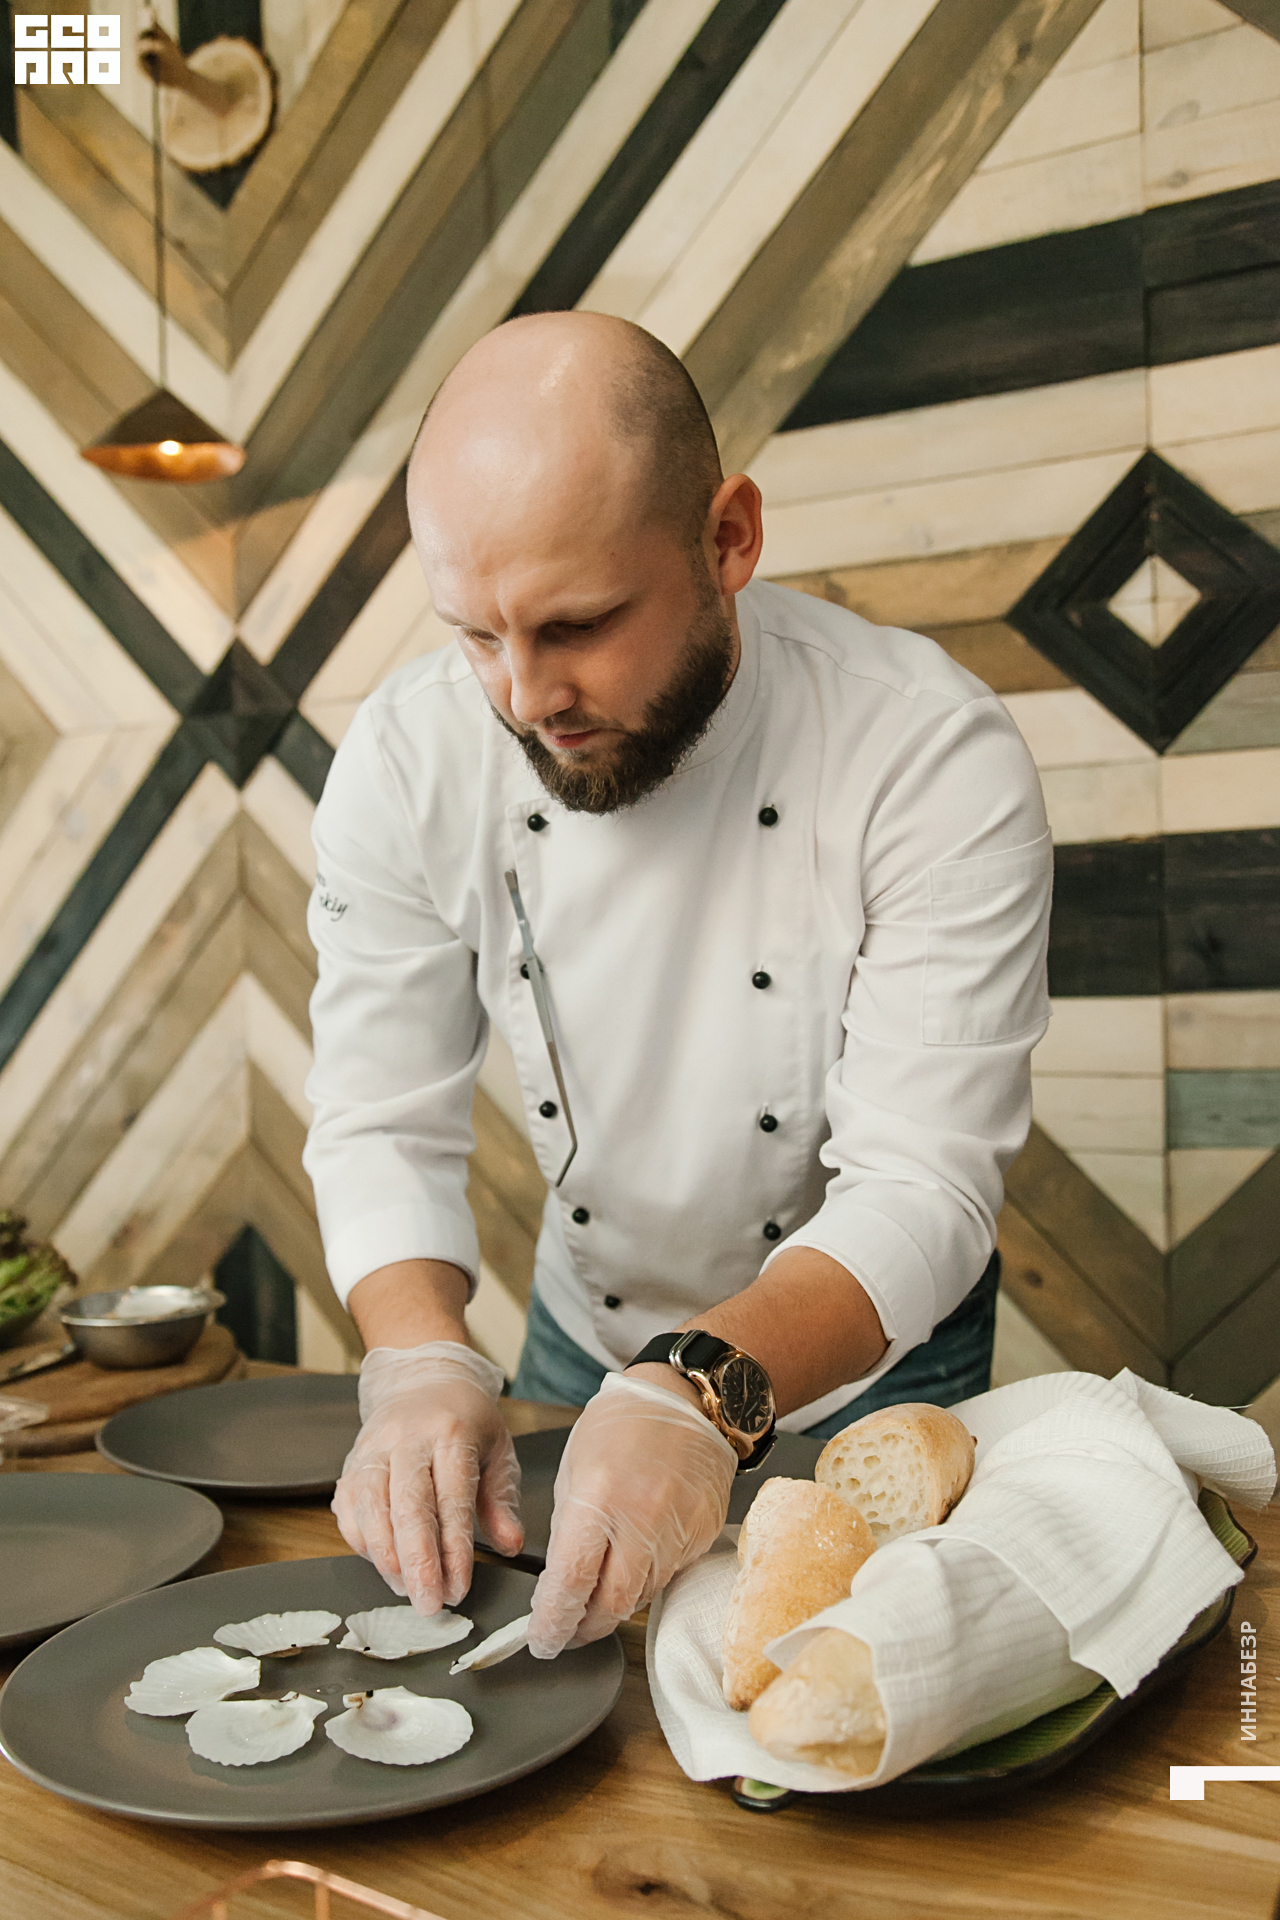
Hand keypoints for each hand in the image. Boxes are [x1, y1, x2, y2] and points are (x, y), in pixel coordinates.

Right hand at [333, 1342, 522, 1612]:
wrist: (423, 1378)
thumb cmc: (466, 1421)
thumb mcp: (498, 1449)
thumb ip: (502, 1500)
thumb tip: (510, 1545)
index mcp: (452, 1433)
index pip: (452, 1498)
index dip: (454, 1549)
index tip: (459, 1589)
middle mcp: (408, 1438)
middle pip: (407, 1506)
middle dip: (417, 1563)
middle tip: (428, 1605)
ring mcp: (374, 1447)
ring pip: (370, 1506)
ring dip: (386, 1557)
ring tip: (406, 1590)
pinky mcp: (352, 1460)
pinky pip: (348, 1506)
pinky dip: (361, 1540)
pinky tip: (381, 1563)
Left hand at [528, 1372, 737, 1657]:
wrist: (682, 1401)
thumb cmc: (619, 1427)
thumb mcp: (575, 1471)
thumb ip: (570, 1530)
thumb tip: (562, 1585)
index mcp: (598, 1499)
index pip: (572, 1583)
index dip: (554, 1623)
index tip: (542, 1640)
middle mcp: (641, 1518)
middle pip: (611, 1605)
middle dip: (583, 1629)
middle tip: (565, 1634)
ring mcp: (678, 1527)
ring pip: (641, 1596)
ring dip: (613, 1608)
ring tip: (594, 1604)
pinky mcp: (703, 1532)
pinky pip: (669, 1575)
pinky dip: (645, 1582)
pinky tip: (631, 1569)